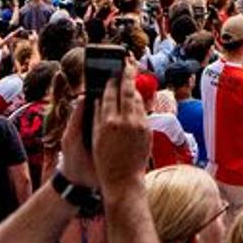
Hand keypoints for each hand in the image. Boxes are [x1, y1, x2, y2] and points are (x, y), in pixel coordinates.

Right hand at [88, 79, 156, 202]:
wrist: (123, 180)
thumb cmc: (103, 161)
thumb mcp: (94, 138)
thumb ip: (96, 116)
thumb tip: (95, 98)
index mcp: (108, 122)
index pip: (109, 93)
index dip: (111, 80)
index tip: (111, 71)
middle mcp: (125, 121)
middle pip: (127, 90)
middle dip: (127, 74)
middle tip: (127, 62)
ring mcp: (139, 125)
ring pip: (137, 99)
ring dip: (134, 87)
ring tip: (131, 77)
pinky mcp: (147, 130)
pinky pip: (143, 111)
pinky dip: (138, 102)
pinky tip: (135, 98)